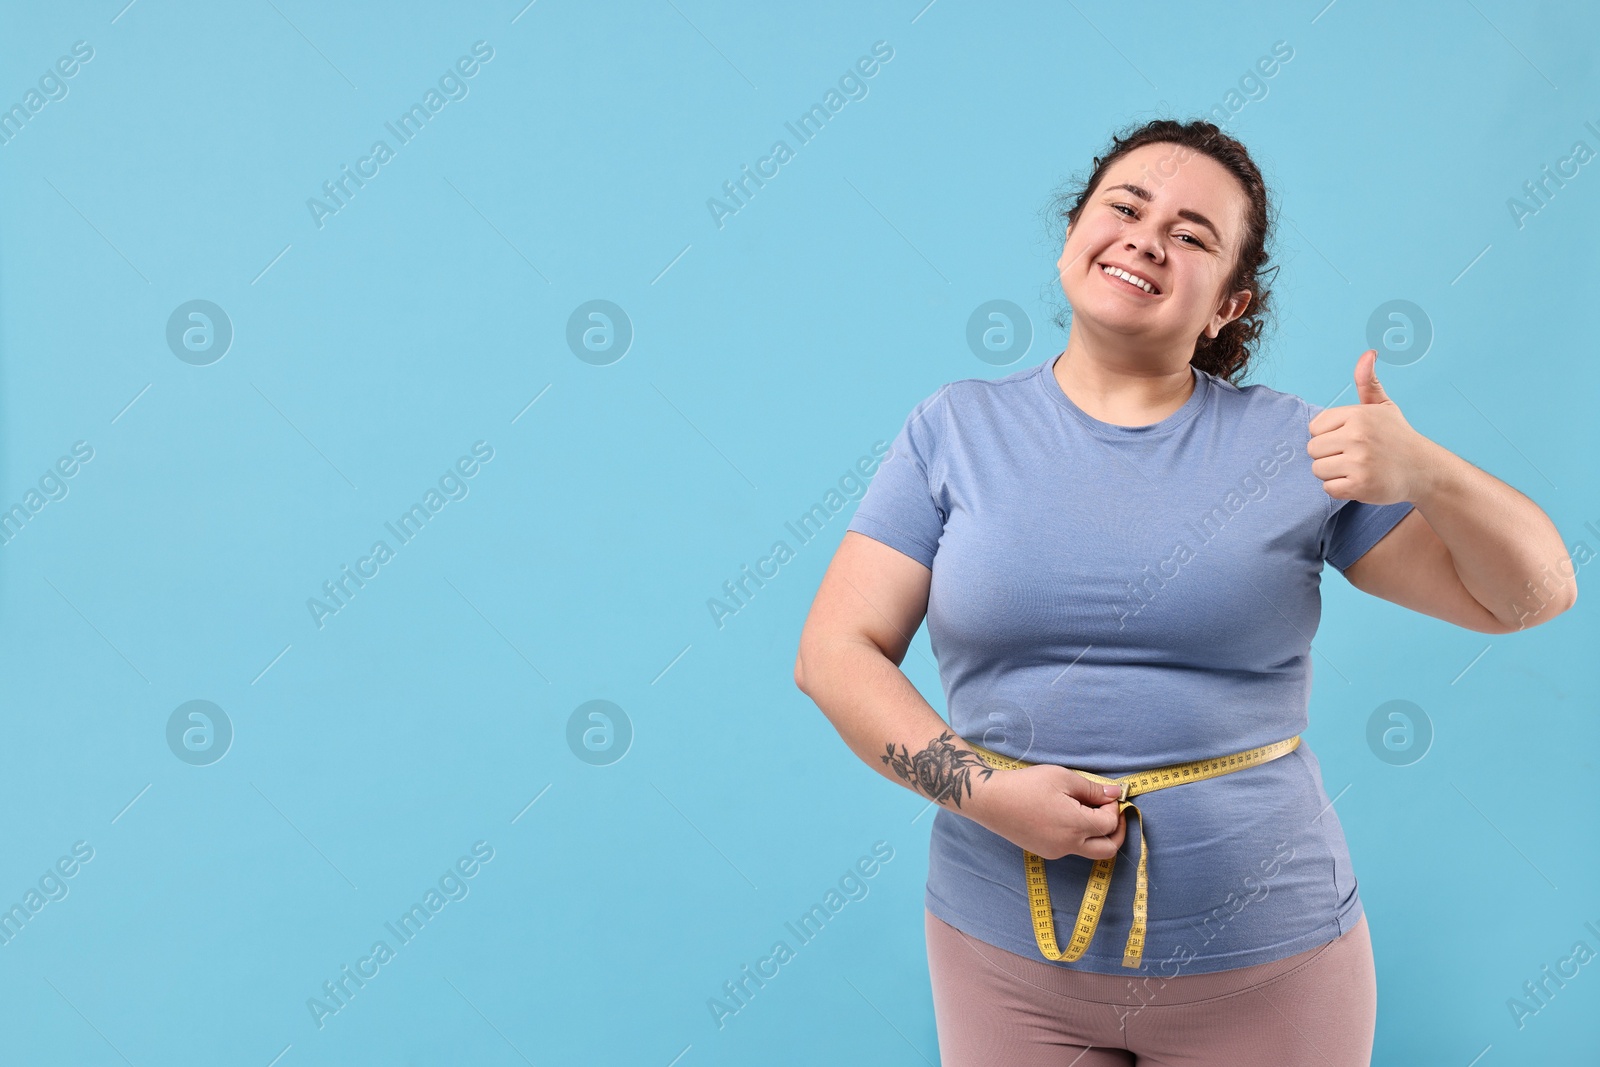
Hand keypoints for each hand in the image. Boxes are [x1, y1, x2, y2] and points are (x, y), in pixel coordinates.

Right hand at [972, 764, 1126, 861]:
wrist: (991, 801)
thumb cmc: (1026, 785)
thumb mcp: (1062, 778)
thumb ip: (1092, 789)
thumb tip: (1116, 794)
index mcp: (1076, 825)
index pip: (1110, 824)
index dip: (1113, 807)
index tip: (1105, 794)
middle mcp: (1068, 845)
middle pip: (1109, 850)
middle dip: (1118, 832)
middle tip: (1114, 814)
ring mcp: (1056, 852)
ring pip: (1089, 850)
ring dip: (1097, 834)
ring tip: (1086, 810)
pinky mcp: (1045, 852)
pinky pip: (1071, 848)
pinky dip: (1078, 835)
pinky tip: (1065, 816)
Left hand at [1307, 349, 1436, 504]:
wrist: (1424, 470)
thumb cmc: (1397, 437)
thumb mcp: (1383, 406)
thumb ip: (1368, 382)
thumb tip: (1368, 353)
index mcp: (1358, 414)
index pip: (1314, 427)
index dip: (1328, 435)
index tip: (1350, 438)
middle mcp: (1357, 436)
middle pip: (1312, 449)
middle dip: (1328, 455)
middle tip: (1353, 455)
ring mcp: (1359, 462)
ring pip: (1318, 469)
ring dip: (1333, 473)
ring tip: (1357, 467)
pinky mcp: (1360, 485)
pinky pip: (1328, 488)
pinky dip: (1341, 488)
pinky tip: (1359, 481)